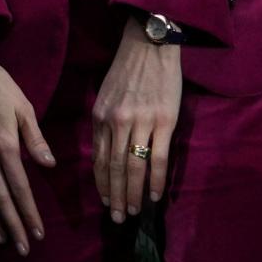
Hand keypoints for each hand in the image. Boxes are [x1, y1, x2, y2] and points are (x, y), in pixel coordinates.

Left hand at [92, 23, 182, 221]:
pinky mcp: (162, 121)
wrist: (150, 43)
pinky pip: (157, 158)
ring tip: (134, 211)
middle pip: (114, 168)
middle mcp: (116, 122)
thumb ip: (105, 122)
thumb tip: (108, 152)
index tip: (105, 201)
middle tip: (118, 217)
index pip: (99, 159)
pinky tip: (156, 195)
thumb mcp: (106, 94)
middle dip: (115, 196)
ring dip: (133, 194)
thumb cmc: (128, 69)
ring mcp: (140, 122)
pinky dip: (156, 180)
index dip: (103, 184)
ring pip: (134, 167)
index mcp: (100, 116)